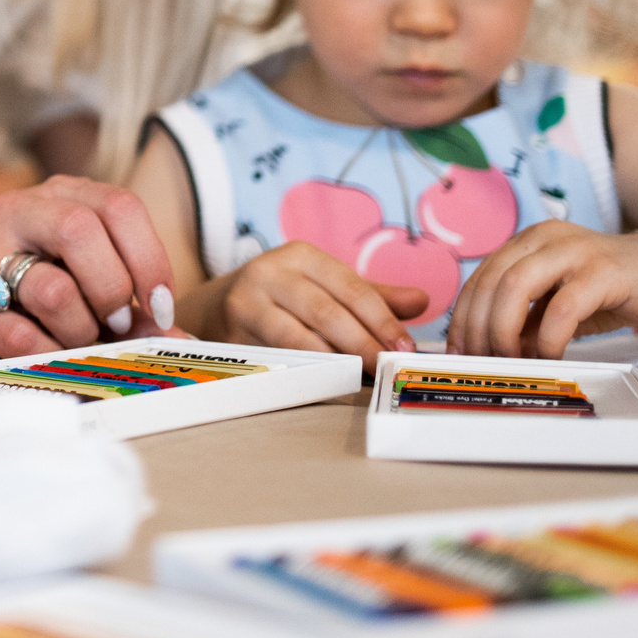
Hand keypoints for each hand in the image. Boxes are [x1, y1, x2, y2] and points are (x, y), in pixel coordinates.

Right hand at [0, 177, 175, 361]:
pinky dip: (51, 354)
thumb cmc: (37, 286)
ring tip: (80, 338)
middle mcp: (20, 212)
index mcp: (60, 196)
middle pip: (80, 230)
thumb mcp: (85, 276)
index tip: (160, 306)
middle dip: (113, 287)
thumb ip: (132, 301)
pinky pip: (21, 336)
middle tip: (118, 321)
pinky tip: (53, 354)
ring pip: (53, 289)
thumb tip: (179, 337)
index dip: (150, 258)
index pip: (119, 206)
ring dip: (82, 328)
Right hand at [212, 243, 428, 366]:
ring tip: (363, 378)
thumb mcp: (326, 287)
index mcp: (301, 255)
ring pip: (299, 338)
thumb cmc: (284, 297)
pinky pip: (277, 357)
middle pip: (326, 312)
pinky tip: (328, 382)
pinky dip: (307, 371)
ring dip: (336, 362)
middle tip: (387, 367)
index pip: (351, 287)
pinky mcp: (232, 334)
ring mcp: (247, 303)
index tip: (404, 346)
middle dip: (362, 343)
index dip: (382, 319)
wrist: (215, 307)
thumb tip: (421, 301)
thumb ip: (373, 296)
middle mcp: (270, 272)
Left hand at [443, 221, 637, 358]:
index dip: (463, 318)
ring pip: (516, 287)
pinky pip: (562, 308)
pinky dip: (549, 339)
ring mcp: (576, 251)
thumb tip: (490, 352)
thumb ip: (529, 320)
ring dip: (505, 330)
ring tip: (513, 360)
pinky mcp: (606, 271)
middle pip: (491, 282)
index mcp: (530, 242)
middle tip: (484, 362)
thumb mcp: (561, 304)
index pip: (480, 278)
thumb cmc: (617, 290)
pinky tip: (552, 357)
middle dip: (479, 328)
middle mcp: (547, 238)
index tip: (459, 353)